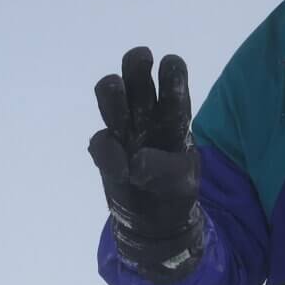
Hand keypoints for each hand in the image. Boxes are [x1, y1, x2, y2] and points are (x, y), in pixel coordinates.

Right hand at [88, 47, 203, 282]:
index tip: (169, 64)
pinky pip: (101, 140)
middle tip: (140, 62)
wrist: (153, 223)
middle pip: (136, 76)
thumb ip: (166, 169)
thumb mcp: (182, 184)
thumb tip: (136, 159)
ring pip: (111, 95)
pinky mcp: (106, 149)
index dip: (171, 72)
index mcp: (174, 116)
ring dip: (112, 92)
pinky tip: (121, 172)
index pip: (173, 85)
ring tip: (119, 107)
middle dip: (136, 65)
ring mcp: (123, 129)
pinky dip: (108, 153)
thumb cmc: (175, 194)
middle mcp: (147, 115)